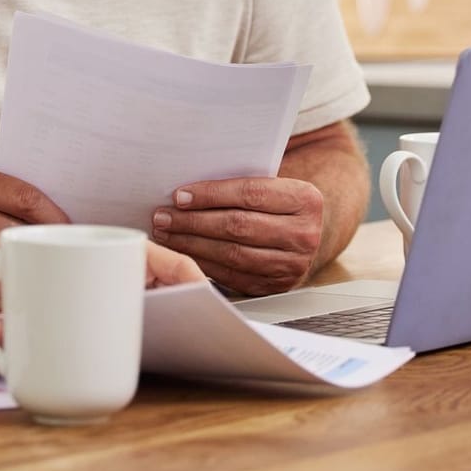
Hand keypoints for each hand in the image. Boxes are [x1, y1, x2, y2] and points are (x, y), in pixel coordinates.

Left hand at [149, 177, 324, 295]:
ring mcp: (292, 264)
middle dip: (193, 221)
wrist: (306, 233)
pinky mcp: (276, 285)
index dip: (211, 195)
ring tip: (167, 234)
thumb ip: (242, 185)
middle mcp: (303, 234)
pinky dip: (203, 263)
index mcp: (305, 199)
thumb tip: (187, 190)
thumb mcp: (274, 186)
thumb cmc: (279, 204)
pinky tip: (184, 252)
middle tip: (163, 216)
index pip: (250, 193)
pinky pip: (232, 275)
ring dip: (192, 244)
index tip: (179, 195)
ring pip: (232, 254)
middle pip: (238, 226)